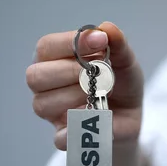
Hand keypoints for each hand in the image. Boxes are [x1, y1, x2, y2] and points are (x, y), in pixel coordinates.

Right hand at [26, 22, 143, 149]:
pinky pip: (60, 137)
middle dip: (70, 72)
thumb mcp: (126, 63)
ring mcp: (51, 112)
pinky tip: (97, 119)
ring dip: (75, 97)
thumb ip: (118, 45)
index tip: (100, 42)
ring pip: (43, 104)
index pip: (46, 47)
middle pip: (36, 76)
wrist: (131, 116)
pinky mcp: (63, 137)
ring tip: (100, 95)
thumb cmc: (121, 84)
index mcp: (55, 60)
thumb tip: (107, 27)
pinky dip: (78, 129)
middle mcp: (46, 85)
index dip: (70, 43)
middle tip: (97, 73)